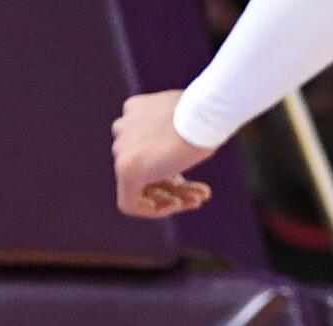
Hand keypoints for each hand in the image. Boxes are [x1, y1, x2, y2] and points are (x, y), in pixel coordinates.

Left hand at [113, 90, 216, 218]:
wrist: (208, 111)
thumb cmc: (211, 112)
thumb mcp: (191, 118)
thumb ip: (174, 135)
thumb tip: (173, 157)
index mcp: (135, 110)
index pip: (147, 148)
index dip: (170, 165)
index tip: (192, 172)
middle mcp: (123, 129)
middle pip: (146, 168)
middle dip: (175, 183)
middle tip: (201, 192)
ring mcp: (122, 149)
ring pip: (141, 186)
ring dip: (172, 196)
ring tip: (199, 199)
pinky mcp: (126, 169)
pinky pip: (130, 203)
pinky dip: (154, 209)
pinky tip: (180, 205)